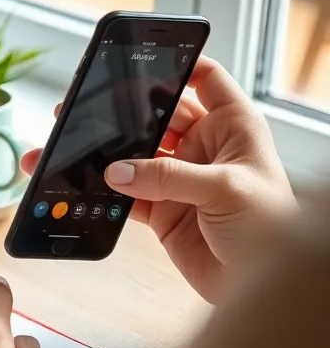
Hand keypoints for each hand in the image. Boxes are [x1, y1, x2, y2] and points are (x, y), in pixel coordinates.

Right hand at [21, 57, 294, 302]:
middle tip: (90, 108)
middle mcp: (205, 148)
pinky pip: (126, 193)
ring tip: (74, 145)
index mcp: (233, 127)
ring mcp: (180, 178)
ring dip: (107, 153)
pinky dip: (105, 191)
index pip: (206, 80)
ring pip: (135, 155)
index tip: (142, 61)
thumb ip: (168, 177)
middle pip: (157, 116)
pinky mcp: (162, 209)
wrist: (264, 287)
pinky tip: (86, 185)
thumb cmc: (273, 230)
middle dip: (125, 112)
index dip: (179, 65)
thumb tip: (117, 171)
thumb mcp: (226, 191)